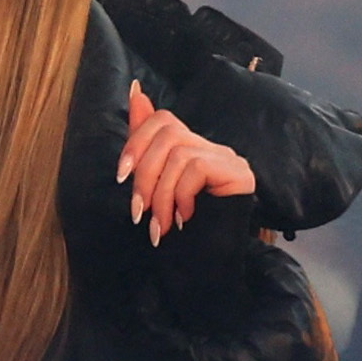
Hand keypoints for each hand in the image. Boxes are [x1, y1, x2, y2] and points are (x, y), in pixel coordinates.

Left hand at [119, 82, 255, 242]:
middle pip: (168, 132)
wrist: (213, 269)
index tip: (121, 175)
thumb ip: (146, 146)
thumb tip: (135, 91)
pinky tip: (184, 218)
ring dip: (160, 193)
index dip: (136, 141)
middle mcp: (212, 149)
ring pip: (179, 153)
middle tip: (138, 211)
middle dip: (144, 173)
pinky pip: (196, 167)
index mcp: (191, 150)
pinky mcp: (239, 173)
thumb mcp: (155, 189)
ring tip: (159, 224)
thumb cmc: (184, 234)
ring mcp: (228, 159)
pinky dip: (181, 196)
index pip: (163, 120)